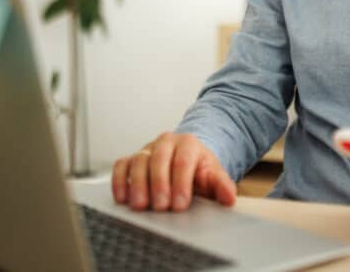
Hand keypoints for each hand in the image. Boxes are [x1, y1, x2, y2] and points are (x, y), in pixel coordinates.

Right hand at [111, 132, 236, 211]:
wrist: (187, 160)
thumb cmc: (198, 170)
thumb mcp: (213, 176)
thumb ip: (221, 185)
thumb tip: (229, 198)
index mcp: (188, 143)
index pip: (183, 161)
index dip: (181, 183)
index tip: (180, 205)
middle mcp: (166, 142)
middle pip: (159, 159)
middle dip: (159, 184)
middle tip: (160, 207)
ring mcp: (147, 149)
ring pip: (138, 162)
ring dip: (137, 184)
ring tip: (140, 206)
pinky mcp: (132, 159)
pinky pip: (121, 165)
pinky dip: (119, 180)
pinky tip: (122, 198)